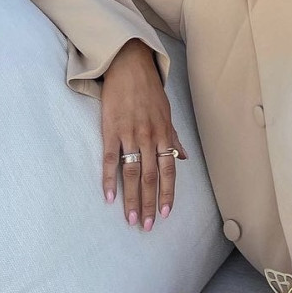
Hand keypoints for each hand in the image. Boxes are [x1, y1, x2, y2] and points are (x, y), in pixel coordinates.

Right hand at [100, 38, 186, 229]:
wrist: (130, 66)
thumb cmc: (149, 91)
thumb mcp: (166, 113)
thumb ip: (173, 138)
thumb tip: (184, 157)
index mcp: (164, 134)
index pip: (168, 170)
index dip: (168, 193)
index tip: (166, 214)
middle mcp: (149, 137)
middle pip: (151, 177)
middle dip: (150, 203)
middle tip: (148, 226)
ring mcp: (130, 134)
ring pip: (133, 173)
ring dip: (132, 198)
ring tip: (132, 219)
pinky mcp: (111, 129)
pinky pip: (110, 159)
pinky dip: (109, 179)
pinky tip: (108, 197)